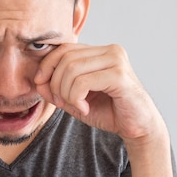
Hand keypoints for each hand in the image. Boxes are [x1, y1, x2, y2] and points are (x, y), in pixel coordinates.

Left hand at [34, 44, 164, 144]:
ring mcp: (116, 60)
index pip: (64, 49)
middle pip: (65, 58)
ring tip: (76, 106)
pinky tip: (85, 109)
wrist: (138, 128)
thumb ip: (56, 89)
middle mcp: (110, 51)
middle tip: (62, 102)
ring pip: (71, 69)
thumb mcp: (75, 100)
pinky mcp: (119, 75)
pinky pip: (82, 82)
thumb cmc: (110, 112)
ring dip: (65, 93)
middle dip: (55, 83)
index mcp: (100, 52)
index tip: (42, 86)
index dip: (46, 66)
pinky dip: (76, 98)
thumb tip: (38, 81)